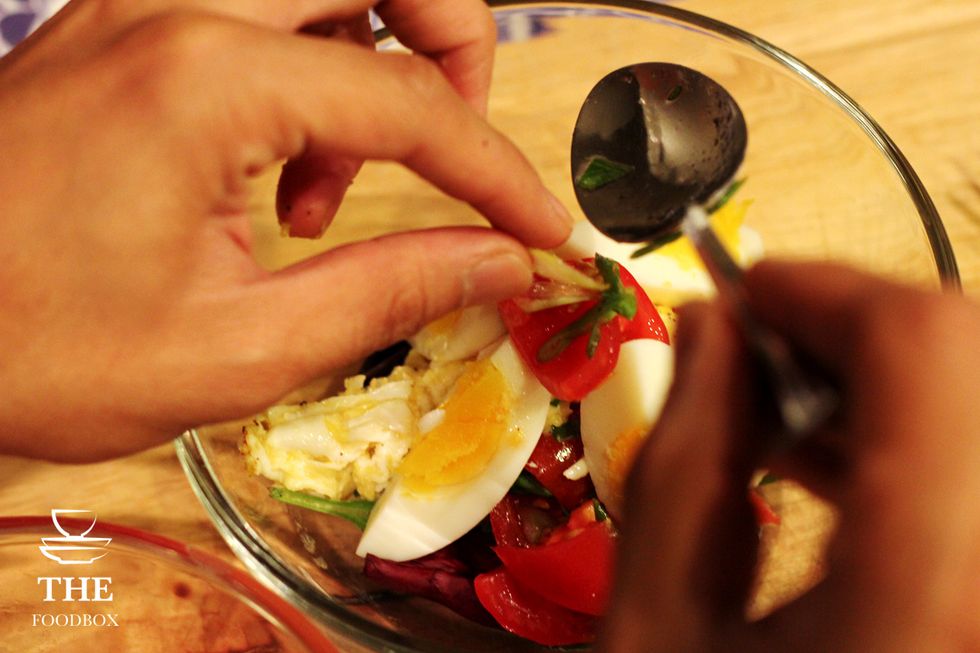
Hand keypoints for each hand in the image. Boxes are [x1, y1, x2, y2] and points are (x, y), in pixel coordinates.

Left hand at [0, 0, 571, 460]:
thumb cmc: (32, 347)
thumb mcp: (238, 348)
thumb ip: (391, 291)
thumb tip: (498, 263)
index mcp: (208, 80)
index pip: (413, 102)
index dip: (498, 173)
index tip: (541, 231)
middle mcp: (174, 9)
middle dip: (448, 40)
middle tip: (456, 136)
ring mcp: (136, 9)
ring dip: (366, 63)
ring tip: (331, 195)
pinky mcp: (117, 34)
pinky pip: (250, 14)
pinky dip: (300, 78)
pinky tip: (272, 181)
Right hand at [600, 261, 979, 652]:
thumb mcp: (655, 622)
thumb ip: (683, 458)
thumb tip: (710, 324)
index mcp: (921, 591)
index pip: (925, 351)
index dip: (825, 291)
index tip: (742, 294)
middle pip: (963, 361)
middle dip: (845, 329)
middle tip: (747, 349)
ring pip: (974, 399)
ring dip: (875, 376)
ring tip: (773, 408)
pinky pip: (972, 460)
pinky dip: (906, 431)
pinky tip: (825, 456)